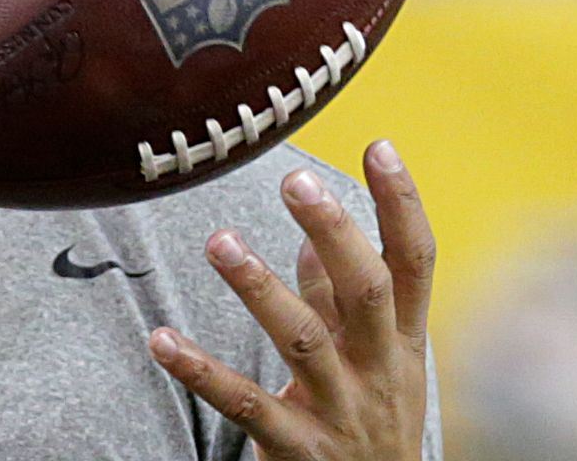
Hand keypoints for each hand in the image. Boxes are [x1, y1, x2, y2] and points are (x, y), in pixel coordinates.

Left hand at [148, 140, 433, 460]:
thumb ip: (342, 296)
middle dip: (335, 232)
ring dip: (260, 289)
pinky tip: (161, 339)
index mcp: (401, 338)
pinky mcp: (296, 449)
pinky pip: (245, 406)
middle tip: (296, 179)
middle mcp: (378, 369)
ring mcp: (339, 411)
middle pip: (365, 292)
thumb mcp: (375, 357)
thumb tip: (312, 234)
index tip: (380, 146)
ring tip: (219, 241)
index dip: (403, 204)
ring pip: (302, 344)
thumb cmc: (372, 418)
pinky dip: (201, 371)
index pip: (415, 261)